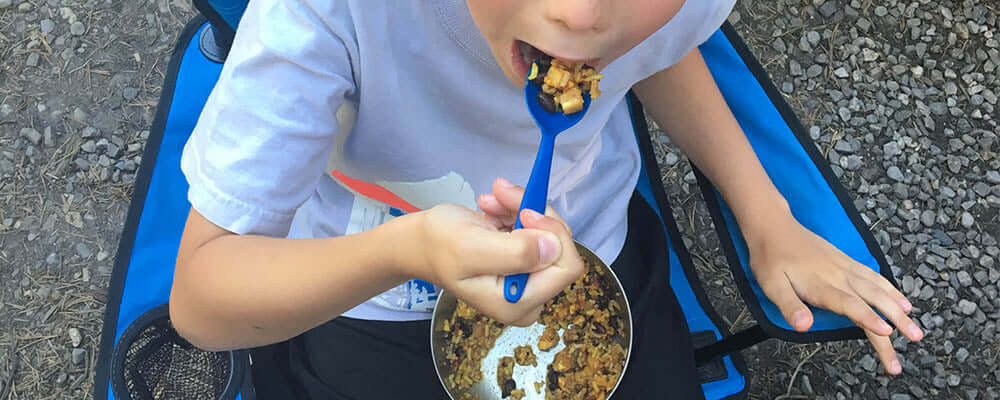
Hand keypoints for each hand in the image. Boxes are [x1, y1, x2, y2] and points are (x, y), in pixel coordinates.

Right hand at [404, 178, 583, 325]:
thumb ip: (515, 252)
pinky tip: (491, 207)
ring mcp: (529, 278)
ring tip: (489, 199)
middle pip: (560, 247)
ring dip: (520, 206)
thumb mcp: (471, 248)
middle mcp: (529, 296)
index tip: (524, 212)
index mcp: (518, 304)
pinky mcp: (526, 259)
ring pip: (548, 232)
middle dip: (532, 212)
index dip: (551, 233)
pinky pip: (537, 227)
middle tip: (500, 192)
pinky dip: (515, 209)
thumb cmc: (439, 246)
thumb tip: (553, 246)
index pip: (565, 268)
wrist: (421, 242)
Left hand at [745, 213, 923, 374]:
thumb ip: (789, 306)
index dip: (868, 318)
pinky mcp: (847, 262)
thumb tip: (804, 326)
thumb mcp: (771, 285)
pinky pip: (875, 277)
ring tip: (915, 330)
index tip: (887, 332)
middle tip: (916, 340)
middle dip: (896, 322)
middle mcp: (840, 276)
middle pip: (873, 301)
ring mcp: (846, 268)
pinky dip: (892, 290)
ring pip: (879, 289)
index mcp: (822, 285)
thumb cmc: (770, 258)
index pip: (850, 305)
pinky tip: (902, 302)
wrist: (774, 226)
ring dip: (900, 309)